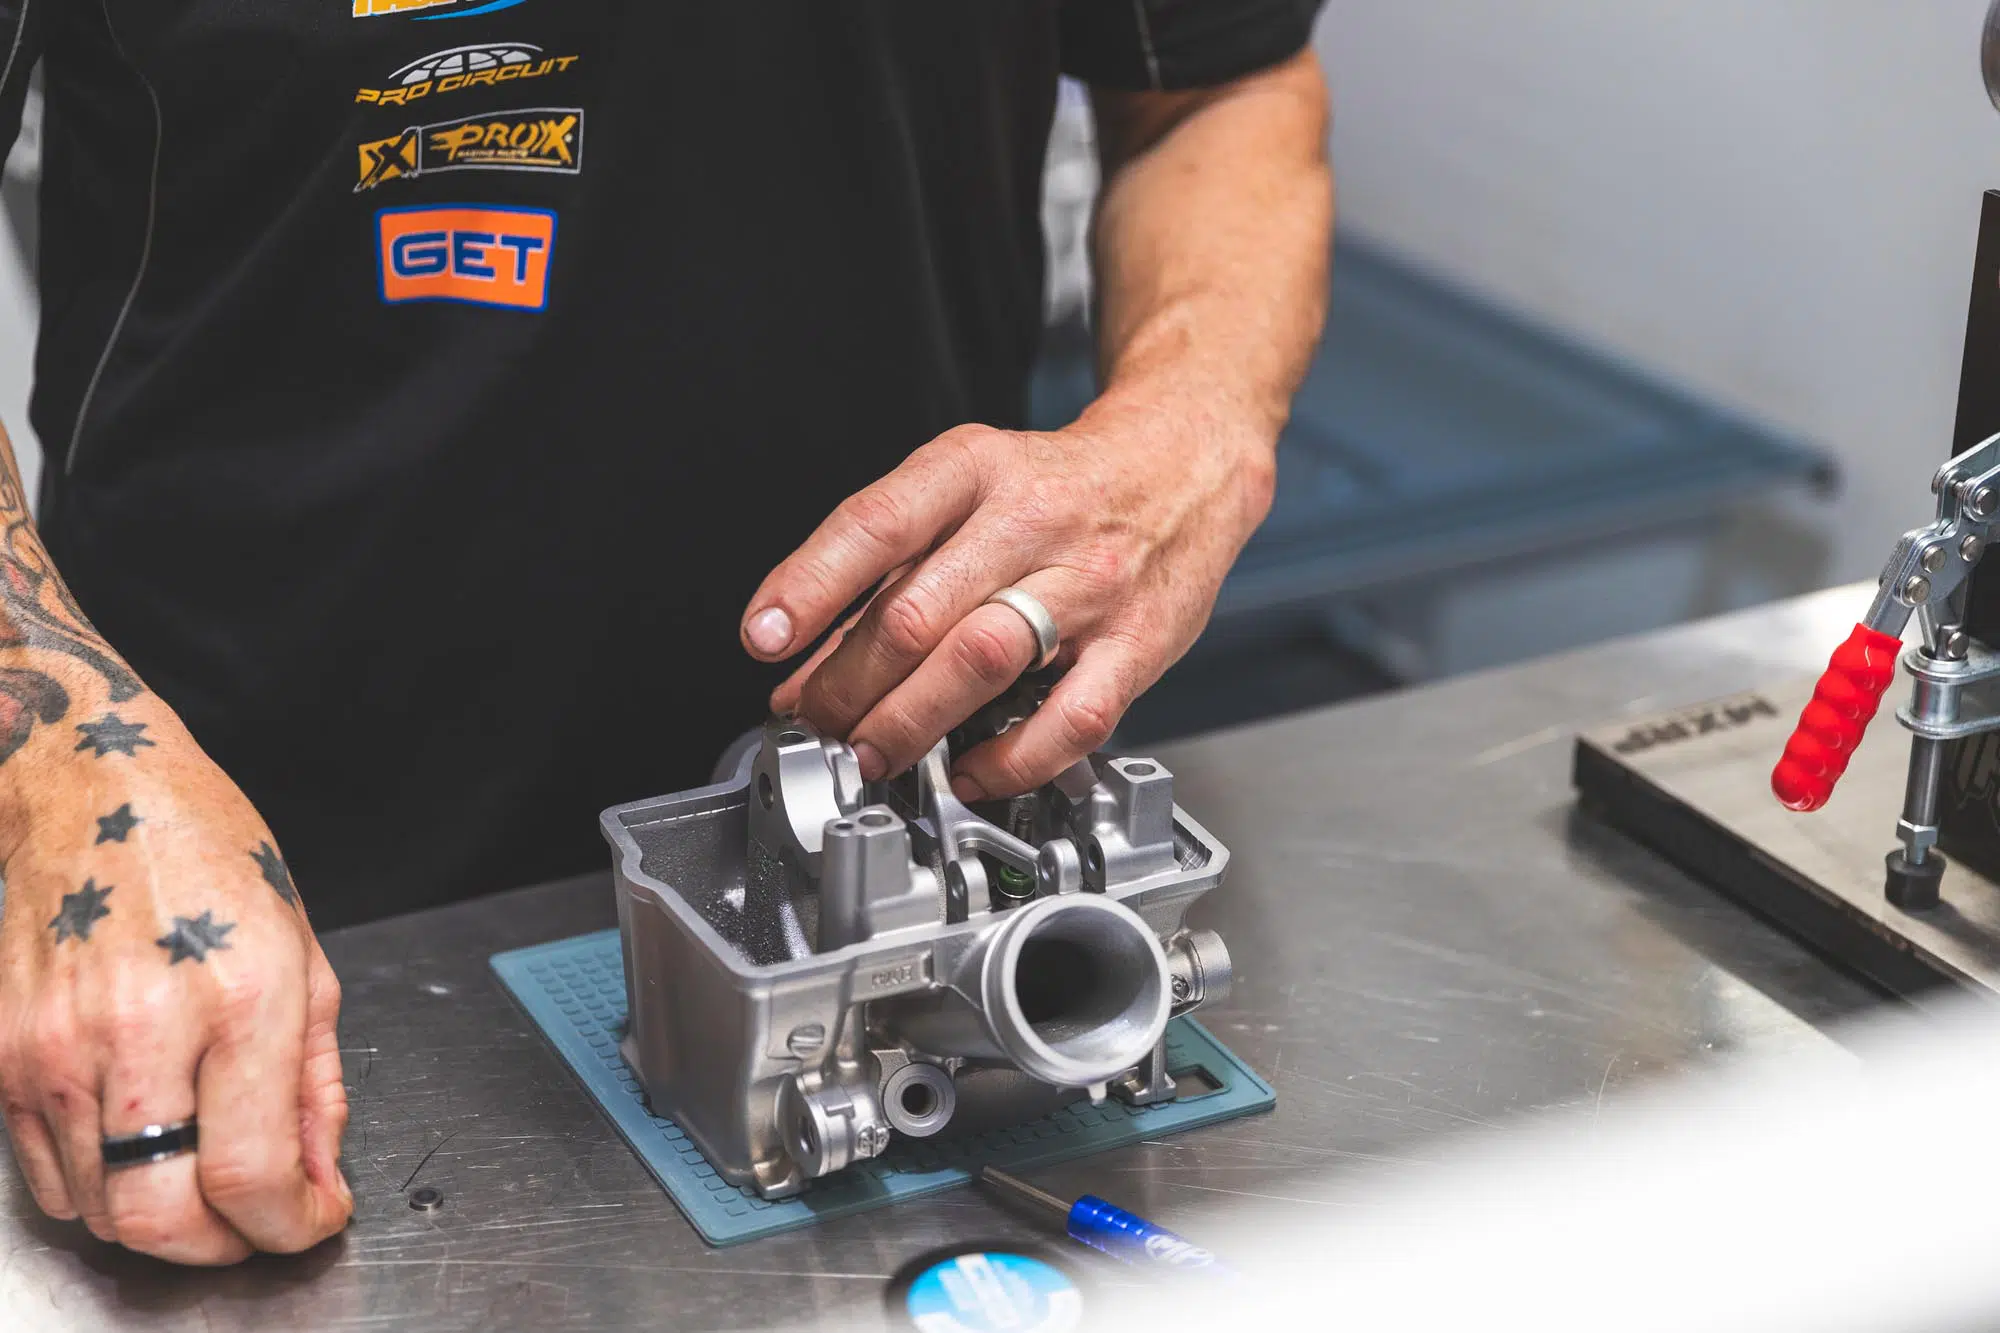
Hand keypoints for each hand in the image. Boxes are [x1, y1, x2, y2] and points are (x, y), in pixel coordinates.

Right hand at [0, 723, 349, 1264]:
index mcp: (240, 996)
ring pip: (102, 1209)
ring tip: (207, 1179)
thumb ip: (316, 1079)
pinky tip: (145, 1147)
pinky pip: (50, 1176)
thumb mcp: (304, 953)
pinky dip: (105, 1189)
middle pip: (162, 1217)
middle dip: (223, 1247)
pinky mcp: (5, 1056)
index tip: (314, 1217)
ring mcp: (58, 1047)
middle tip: (260, 1223)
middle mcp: (142, 1028)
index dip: (290, 1224)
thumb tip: (320, 1174)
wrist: (92, 787)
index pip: (251, 1173)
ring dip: (165, 1221)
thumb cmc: (210, 856)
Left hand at [741, 392, 1276, 798]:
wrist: (1182, 463)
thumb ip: (888, 570)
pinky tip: (971, 773)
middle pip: (916, 611)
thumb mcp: (966, 492)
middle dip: (846, 682)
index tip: (763, 640)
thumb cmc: (1058, 487)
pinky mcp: (1139, 642)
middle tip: (815, 721)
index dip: (809, 587)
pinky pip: (1070, 718)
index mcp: (975, 467)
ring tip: (869, 753)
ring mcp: (1090, 583)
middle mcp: (1031, 519)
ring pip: (981, 661)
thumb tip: (800, 662)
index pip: (876, 524)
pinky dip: (1011, 760)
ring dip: (908, 722)